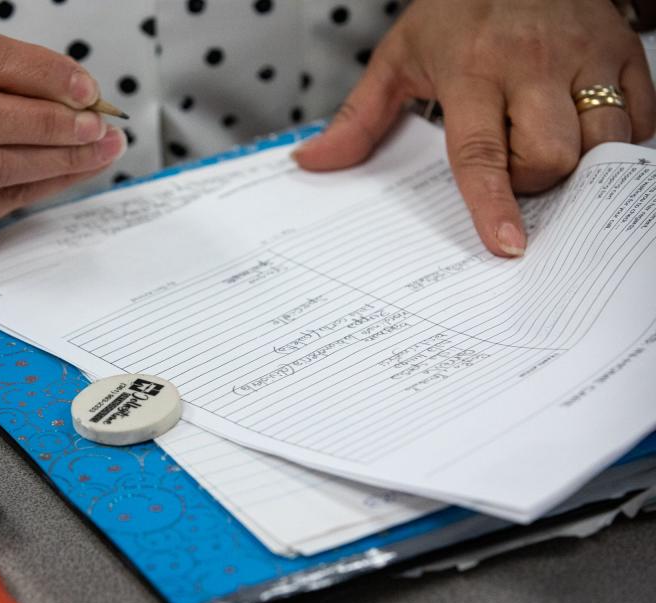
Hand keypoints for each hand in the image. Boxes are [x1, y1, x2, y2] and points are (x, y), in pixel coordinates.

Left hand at [293, 0, 654, 256]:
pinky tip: (587, 132)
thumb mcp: (399, 56)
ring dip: (576, 166)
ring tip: (549, 147)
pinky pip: (638, 120)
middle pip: (548, 156)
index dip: (493, 205)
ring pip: (600, 143)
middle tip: (513, 168)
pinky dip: (617, 142)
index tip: (507, 245)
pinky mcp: (625, 53)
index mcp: (472, 70)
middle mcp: (533, 65)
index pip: (481, 152)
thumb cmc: (459, 10)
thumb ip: (358, 116)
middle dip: (531, 182)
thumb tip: (313, 163)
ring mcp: (586, 57)